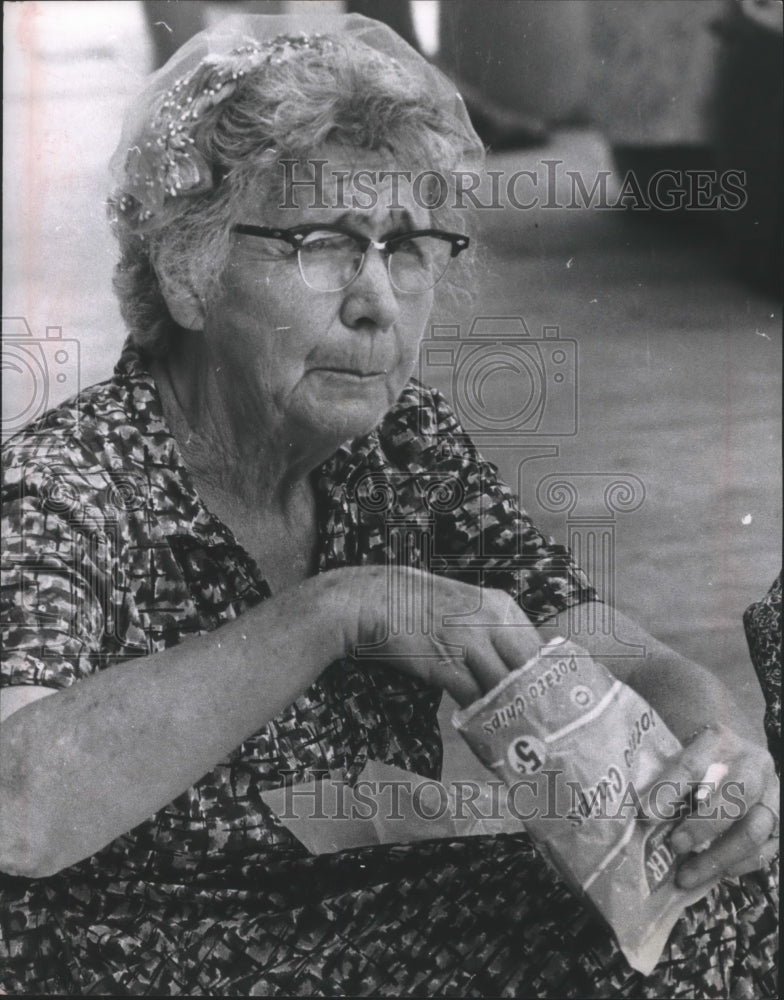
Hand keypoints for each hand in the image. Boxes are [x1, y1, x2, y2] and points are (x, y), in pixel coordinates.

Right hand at [335, 565, 541, 705]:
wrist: (376, 599)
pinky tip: (482, 725)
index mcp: (501, 606)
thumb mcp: (467, 606)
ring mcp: (469, 642)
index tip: (553, 700)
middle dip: (536, 699)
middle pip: (530, 670)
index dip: (549, 678)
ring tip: (516, 730)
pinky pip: (474, 699)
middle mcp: (491, 621)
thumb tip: (520, 665)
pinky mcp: (446, 665)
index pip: (541, 647)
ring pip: (505, 687)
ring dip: (510, 711)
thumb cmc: (420, 605)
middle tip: (541, 723)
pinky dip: (480, 715)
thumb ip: (495, 629)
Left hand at [645, 725, 778, 888]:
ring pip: (753, 830)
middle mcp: (753, 765)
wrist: (732, 755)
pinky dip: (737, 866)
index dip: (669, 791)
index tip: (645, 815)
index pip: (693, 765)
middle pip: (736, 797)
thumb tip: (646, 817)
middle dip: (704, 826)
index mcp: (720, 741)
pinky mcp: (778, 824)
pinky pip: (763, 851)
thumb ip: (666, 782)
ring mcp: (771, 795)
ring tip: (686, 875)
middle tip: (675, 844)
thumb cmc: (698, 758)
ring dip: (718, 857)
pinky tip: (712, 874)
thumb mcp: (679, 754)